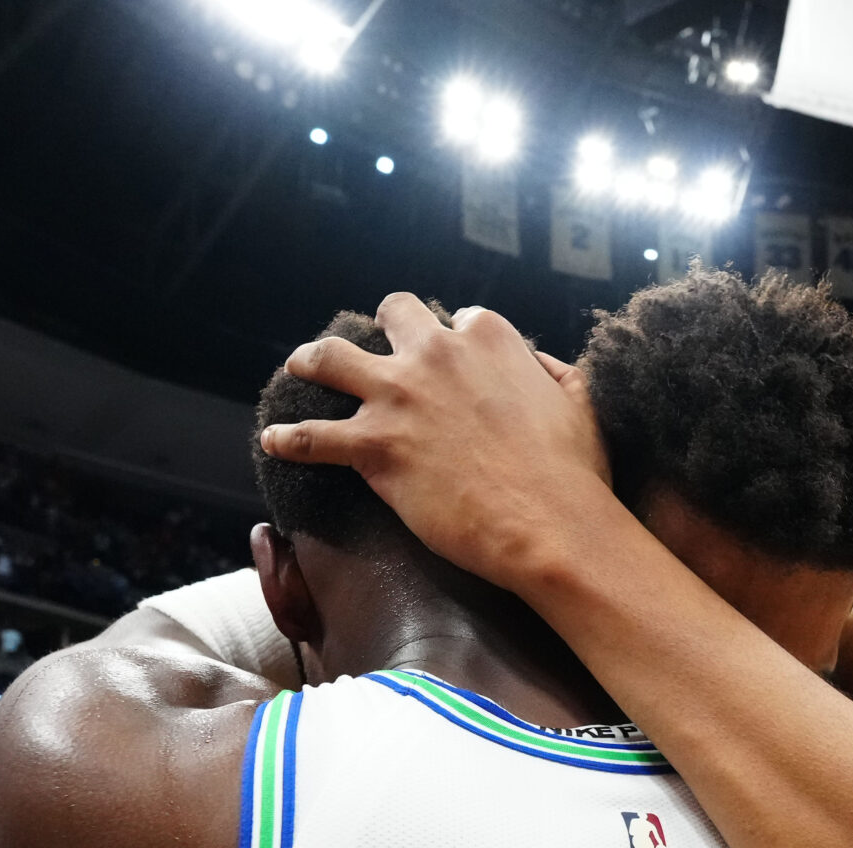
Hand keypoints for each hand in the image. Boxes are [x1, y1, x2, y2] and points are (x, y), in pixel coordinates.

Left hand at [257, 296, 616, 592]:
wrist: (550, 526)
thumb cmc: (574, 472)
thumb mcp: (580, 400)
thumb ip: (552, 370)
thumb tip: (538, 362)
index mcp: (488, 336)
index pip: (458, 320)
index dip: (454, 341)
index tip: (450, 364)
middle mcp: (436, 352)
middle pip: (392, 316)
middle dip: (384, 328)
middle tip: (374, 351)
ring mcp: (398, 397)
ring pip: (331, 358)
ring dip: (312, 360)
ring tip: (300, 367)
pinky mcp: (373, 446)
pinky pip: (311, 438)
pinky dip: (287, 439)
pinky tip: (272, 441)